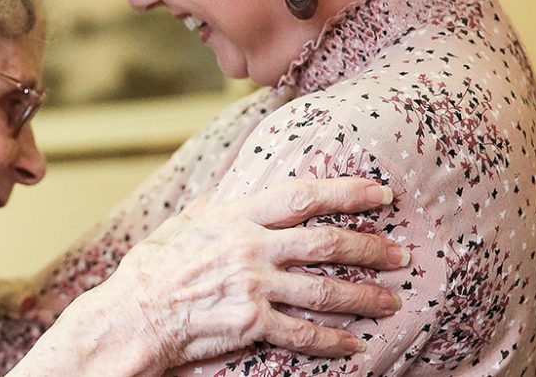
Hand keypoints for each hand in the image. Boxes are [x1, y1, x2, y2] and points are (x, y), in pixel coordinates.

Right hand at [98, 177, 407, 370]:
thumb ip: (211, 209)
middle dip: (371, 248)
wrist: (133, 315)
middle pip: (326, 243)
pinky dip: (334, 340)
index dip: (345, 193)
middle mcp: (250, 248)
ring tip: (392, 299)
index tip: (378, 194)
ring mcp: (253, 287)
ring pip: (325, 290)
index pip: (301, 196)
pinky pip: (304, 333)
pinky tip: (354, 343)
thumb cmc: (151, 269)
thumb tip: (224, 194)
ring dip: (365, 296)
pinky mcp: (251, 324)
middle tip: (401, 253)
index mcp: (235, 216)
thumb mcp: (180, 224)